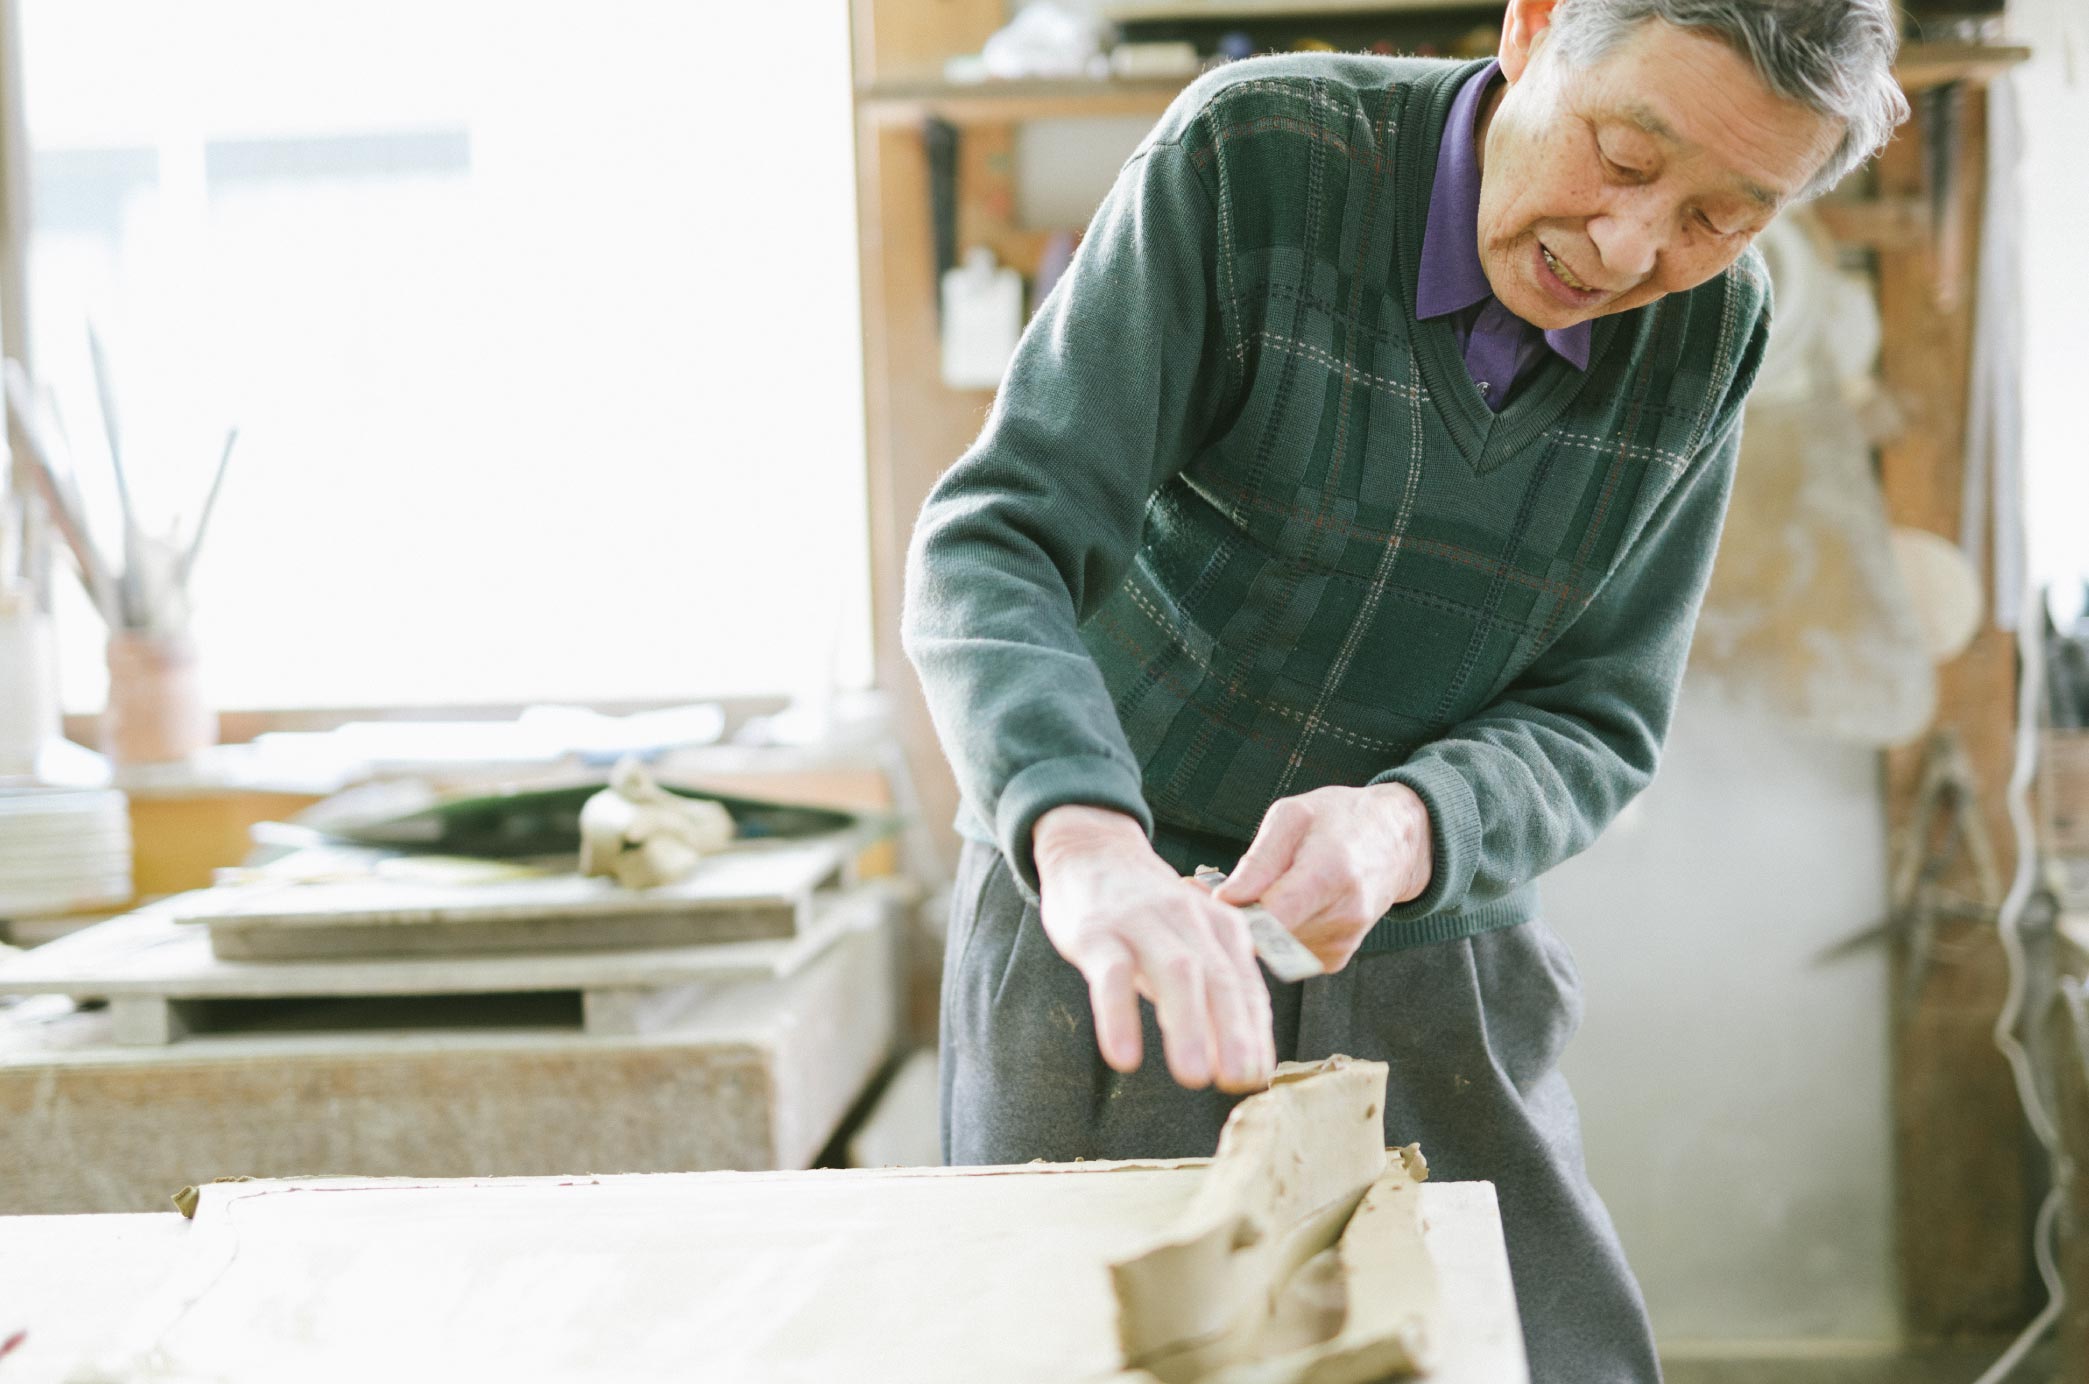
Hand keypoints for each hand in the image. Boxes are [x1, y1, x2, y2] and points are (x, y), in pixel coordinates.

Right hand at [1031, 805, 1276, 1091]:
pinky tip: (1124, 1057)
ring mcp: (1142, 923)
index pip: (1245, 984)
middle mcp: (1188, 921)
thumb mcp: (1193, 942)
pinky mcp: (1096, 932)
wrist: (1093, 849)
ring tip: (1194, 1077)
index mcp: (1221, 926)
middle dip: (1234, 1032)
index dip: (1255, 1032)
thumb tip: (1243, 1061)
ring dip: (1188, 1025)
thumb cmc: (1150, 913)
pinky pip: (1111, 975)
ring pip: (1174, 973)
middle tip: (1241, 1080)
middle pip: (1219, 978)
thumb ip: (1216, 993)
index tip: (1260, 1077)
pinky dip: (1119, 1015)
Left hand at [1213, 783, 1433, 971]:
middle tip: (1210, 884)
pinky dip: (1273, 933)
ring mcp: (1342, 942)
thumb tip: (1224, 900)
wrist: (1398, 841)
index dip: (1230, 911)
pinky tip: (1281, 904)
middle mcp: (1343, 915)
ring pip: (1270, 947)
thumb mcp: (1292, 816)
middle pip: (1264, 935)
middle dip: (1233, 913)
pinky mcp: (1336, 959)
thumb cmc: (1340, 819)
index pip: (1271, 916)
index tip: (1201, 892)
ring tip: (1256, 887)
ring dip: (1253, 923)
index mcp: (1330, 873)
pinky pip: (1284, 954)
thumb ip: (1258, 861)